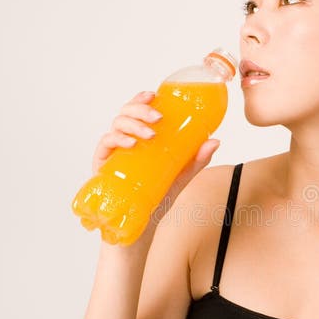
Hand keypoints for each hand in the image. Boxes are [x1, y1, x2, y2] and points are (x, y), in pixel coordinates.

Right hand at [92, 89, 219, 242]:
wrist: (142, 224)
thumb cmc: (158, 197)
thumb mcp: (181, 176)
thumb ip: (196, 160)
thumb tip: (215, 141)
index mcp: (140, 139)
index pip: (137, 111)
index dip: (141, 98)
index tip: (153, 94)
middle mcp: (124, 141)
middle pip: (126, 113)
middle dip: (140, 109)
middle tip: (158, 118)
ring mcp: (113, 152)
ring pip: (116, 124)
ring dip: (133, 124)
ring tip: (149, 134)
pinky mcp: (103, 165)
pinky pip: (105, 144)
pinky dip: (117, 139)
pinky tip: (130, 143)